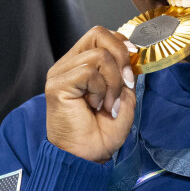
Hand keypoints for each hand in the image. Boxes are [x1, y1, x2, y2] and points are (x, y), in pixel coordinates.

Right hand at [46, 26, 136, 162]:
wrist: (88, 156)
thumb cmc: (102, 132)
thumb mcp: (123, 96)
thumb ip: (125, 73)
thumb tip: (133, 53)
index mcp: (81, 64)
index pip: (101, 35)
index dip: (122, 44)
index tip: (133, 65)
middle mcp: (68, 64)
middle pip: (98, 34)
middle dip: (121, 57)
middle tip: (125, 84)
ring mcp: (60, 73)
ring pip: (98, 56)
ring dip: (113, 83)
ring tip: (108, 104)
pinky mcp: (57, 84)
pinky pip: (88, 72)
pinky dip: (100, 90)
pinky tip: (96, 105)